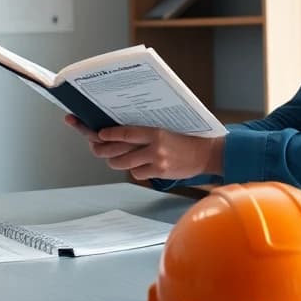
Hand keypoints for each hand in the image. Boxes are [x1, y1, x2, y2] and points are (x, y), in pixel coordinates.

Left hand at [64, 115, 223, 180]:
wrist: (206, 152)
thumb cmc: (183, 138)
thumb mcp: (164, 128)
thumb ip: (144, 131)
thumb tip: (117, 132)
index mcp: (154, 130)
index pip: (124, 132)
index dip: (107, 134)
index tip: (96, 133)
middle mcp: (154, 146)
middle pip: (117, 150)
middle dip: (101, 148)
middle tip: (95, 145)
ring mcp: (156, 161)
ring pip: (122, 163)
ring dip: (113, 160)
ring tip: (111, 156)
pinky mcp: (160, 173)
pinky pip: (137, 173)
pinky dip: (134, 170)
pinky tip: (137, 164)